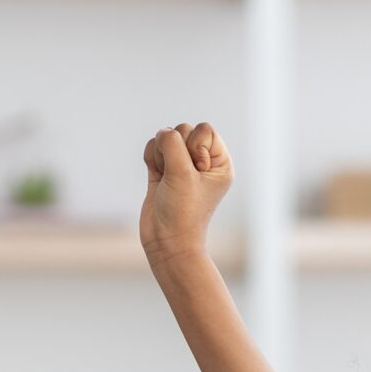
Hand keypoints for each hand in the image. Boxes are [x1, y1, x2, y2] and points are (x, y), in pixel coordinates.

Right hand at [140, 122, 231, 264]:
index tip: (196, 171)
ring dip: (161, 155)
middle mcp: (203, 162)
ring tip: (166, 180)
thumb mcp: (181, 173)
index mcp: (219, 162)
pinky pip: (154, 147)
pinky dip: (151, 158)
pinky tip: (155, 177)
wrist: (165, 242)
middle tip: (177, 178)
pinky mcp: (163, 171)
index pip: (205, 129)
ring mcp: (182, 165)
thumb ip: (172, 144)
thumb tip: (162, 133)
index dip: (194, 145)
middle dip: (175, 149)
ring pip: (166, 137)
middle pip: (184, 130)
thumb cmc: (182, 212)